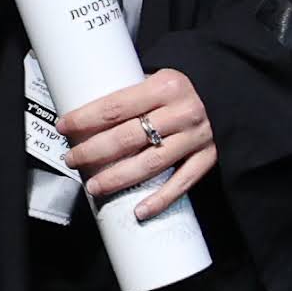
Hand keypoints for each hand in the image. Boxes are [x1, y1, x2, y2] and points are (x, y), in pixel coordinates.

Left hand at [60, 67, 213, 216]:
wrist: (227, 95)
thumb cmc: (181, 91)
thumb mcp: (158, 79)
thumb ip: (131, 95)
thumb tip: (87, 117)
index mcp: (166, 85)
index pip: (116, 106)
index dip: (85, 119)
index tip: (63, 127)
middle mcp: (183, 111)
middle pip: (127, 137)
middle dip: (93, 151)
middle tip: (72, 160)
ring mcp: (197, 137)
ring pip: (150, 164)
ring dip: (117, 178)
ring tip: (93, 187)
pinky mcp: (209, 157)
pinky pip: (182, 183)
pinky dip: (160, 200)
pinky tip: (139, 211)